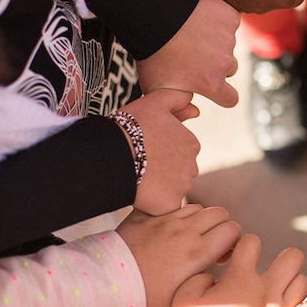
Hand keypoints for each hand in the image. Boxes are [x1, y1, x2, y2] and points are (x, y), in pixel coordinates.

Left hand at [116, 204, 241, 306]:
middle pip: (219, 212)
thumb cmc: (146, 303)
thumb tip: (218, 272)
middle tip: (210, 245)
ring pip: (196, 207)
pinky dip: (173, 215)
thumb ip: (209, 284)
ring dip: (198, 220)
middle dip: (221, 227)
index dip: (233, 242)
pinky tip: (166, 232)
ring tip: (188, 239)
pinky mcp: (142, 217)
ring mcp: (162, 221)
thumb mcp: (185, 302)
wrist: (105, 290)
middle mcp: (183, 231)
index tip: (222, 256)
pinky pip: (167, 205)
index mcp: (197, 252)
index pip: (233, 229)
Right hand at [118, 89, 200, 214]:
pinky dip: (153, 203)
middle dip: (163, 171)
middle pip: (178, 172)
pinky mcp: (170, 204)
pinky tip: (140, 194)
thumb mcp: (155, 102)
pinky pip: (164, 206)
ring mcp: (182, 187)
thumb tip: (195, 108)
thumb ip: (178, 99)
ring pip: (171, 190)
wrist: (111, 154)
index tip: (145, 150)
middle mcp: (192, 166)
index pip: (180, 152)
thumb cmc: (130, 126)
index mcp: (191, 144)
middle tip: (140, 165)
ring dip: (159, 187)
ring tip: (137, 178)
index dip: (161, 152)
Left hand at [137, 0, 240, 107]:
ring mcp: (229, 39)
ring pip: (228, 44)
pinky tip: (199, 16)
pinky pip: (228, 21)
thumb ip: (175, 104)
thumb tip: (194, 112)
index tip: (215, 87)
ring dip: (215, 40)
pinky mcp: (230, 17)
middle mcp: (225, 63)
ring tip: (191, 32)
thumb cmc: (150, 52)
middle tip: (194, 53)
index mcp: (211, 83)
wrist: (152, 15)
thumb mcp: (154, 88)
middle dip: (216, 64)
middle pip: (229, 69)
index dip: (223, 94)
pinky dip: (218, 19)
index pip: (230, 98)